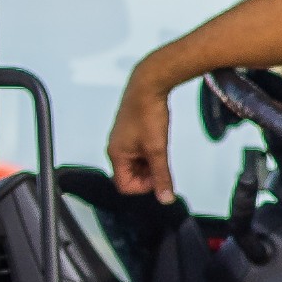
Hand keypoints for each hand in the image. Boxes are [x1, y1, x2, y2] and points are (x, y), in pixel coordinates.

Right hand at [106, 65, 176, 200]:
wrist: (149, 84)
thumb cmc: (147, 112)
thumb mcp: (158, 150)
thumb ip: (162, 176)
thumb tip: (165, 197)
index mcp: (116, 154)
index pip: (125, 186)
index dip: (144, 187)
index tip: (159, 178)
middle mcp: (116, 148)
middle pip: (131, 176)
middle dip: (148, 174)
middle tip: (163, 163)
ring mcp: (123, 139)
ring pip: (137, 163)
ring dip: (151, 162)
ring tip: (161, 149)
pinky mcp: (131, 131)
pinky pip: (139, 150)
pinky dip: (150, 151)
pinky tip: (159, 141)